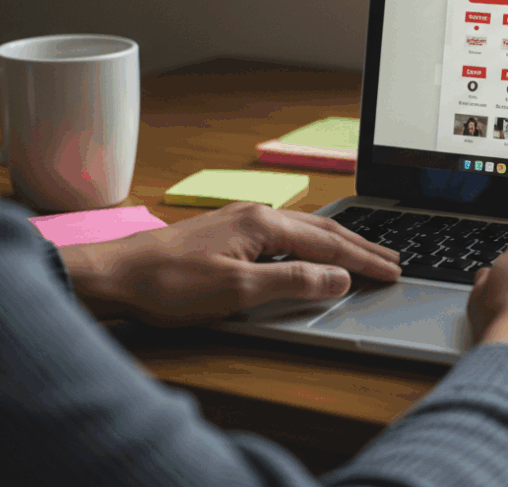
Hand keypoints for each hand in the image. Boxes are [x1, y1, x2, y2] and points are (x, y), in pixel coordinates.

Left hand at [58, 202, 401, 325]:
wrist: (114, 276)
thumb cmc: (168, 286)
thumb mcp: (238, 291)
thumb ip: (293, 282)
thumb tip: (339, 278)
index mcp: (264, 224)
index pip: (329, 244)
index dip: (364, 260)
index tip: (392, 272)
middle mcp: (256, 215)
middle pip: (322, 230)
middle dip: (361, 245)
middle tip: (393, 259)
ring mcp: (241, 221)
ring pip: (304, 230)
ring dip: (339, 243)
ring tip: (365, 253)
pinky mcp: (227, 233)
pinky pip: (285, 234)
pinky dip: (312, 244)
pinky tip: (313, 250)